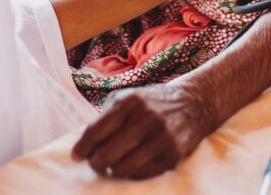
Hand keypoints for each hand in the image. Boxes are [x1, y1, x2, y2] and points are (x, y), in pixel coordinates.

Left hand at [71, 81, 213, 178]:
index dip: (82, 148)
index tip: (77, 155)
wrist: (193, 103)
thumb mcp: (128, 97)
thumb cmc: (151, 103)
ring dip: (113, 170)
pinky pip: (141, 174)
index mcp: (130, 101)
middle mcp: (146, 117)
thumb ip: (105, 116)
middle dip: (96, 163)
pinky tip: (133, 164)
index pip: (95, 131)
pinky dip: (132, 173)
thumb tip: (82, 146)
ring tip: (114, 164)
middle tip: (96, 163)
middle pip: (106, 154)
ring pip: (122, 169)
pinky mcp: (173, 154)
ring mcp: (161, 136)